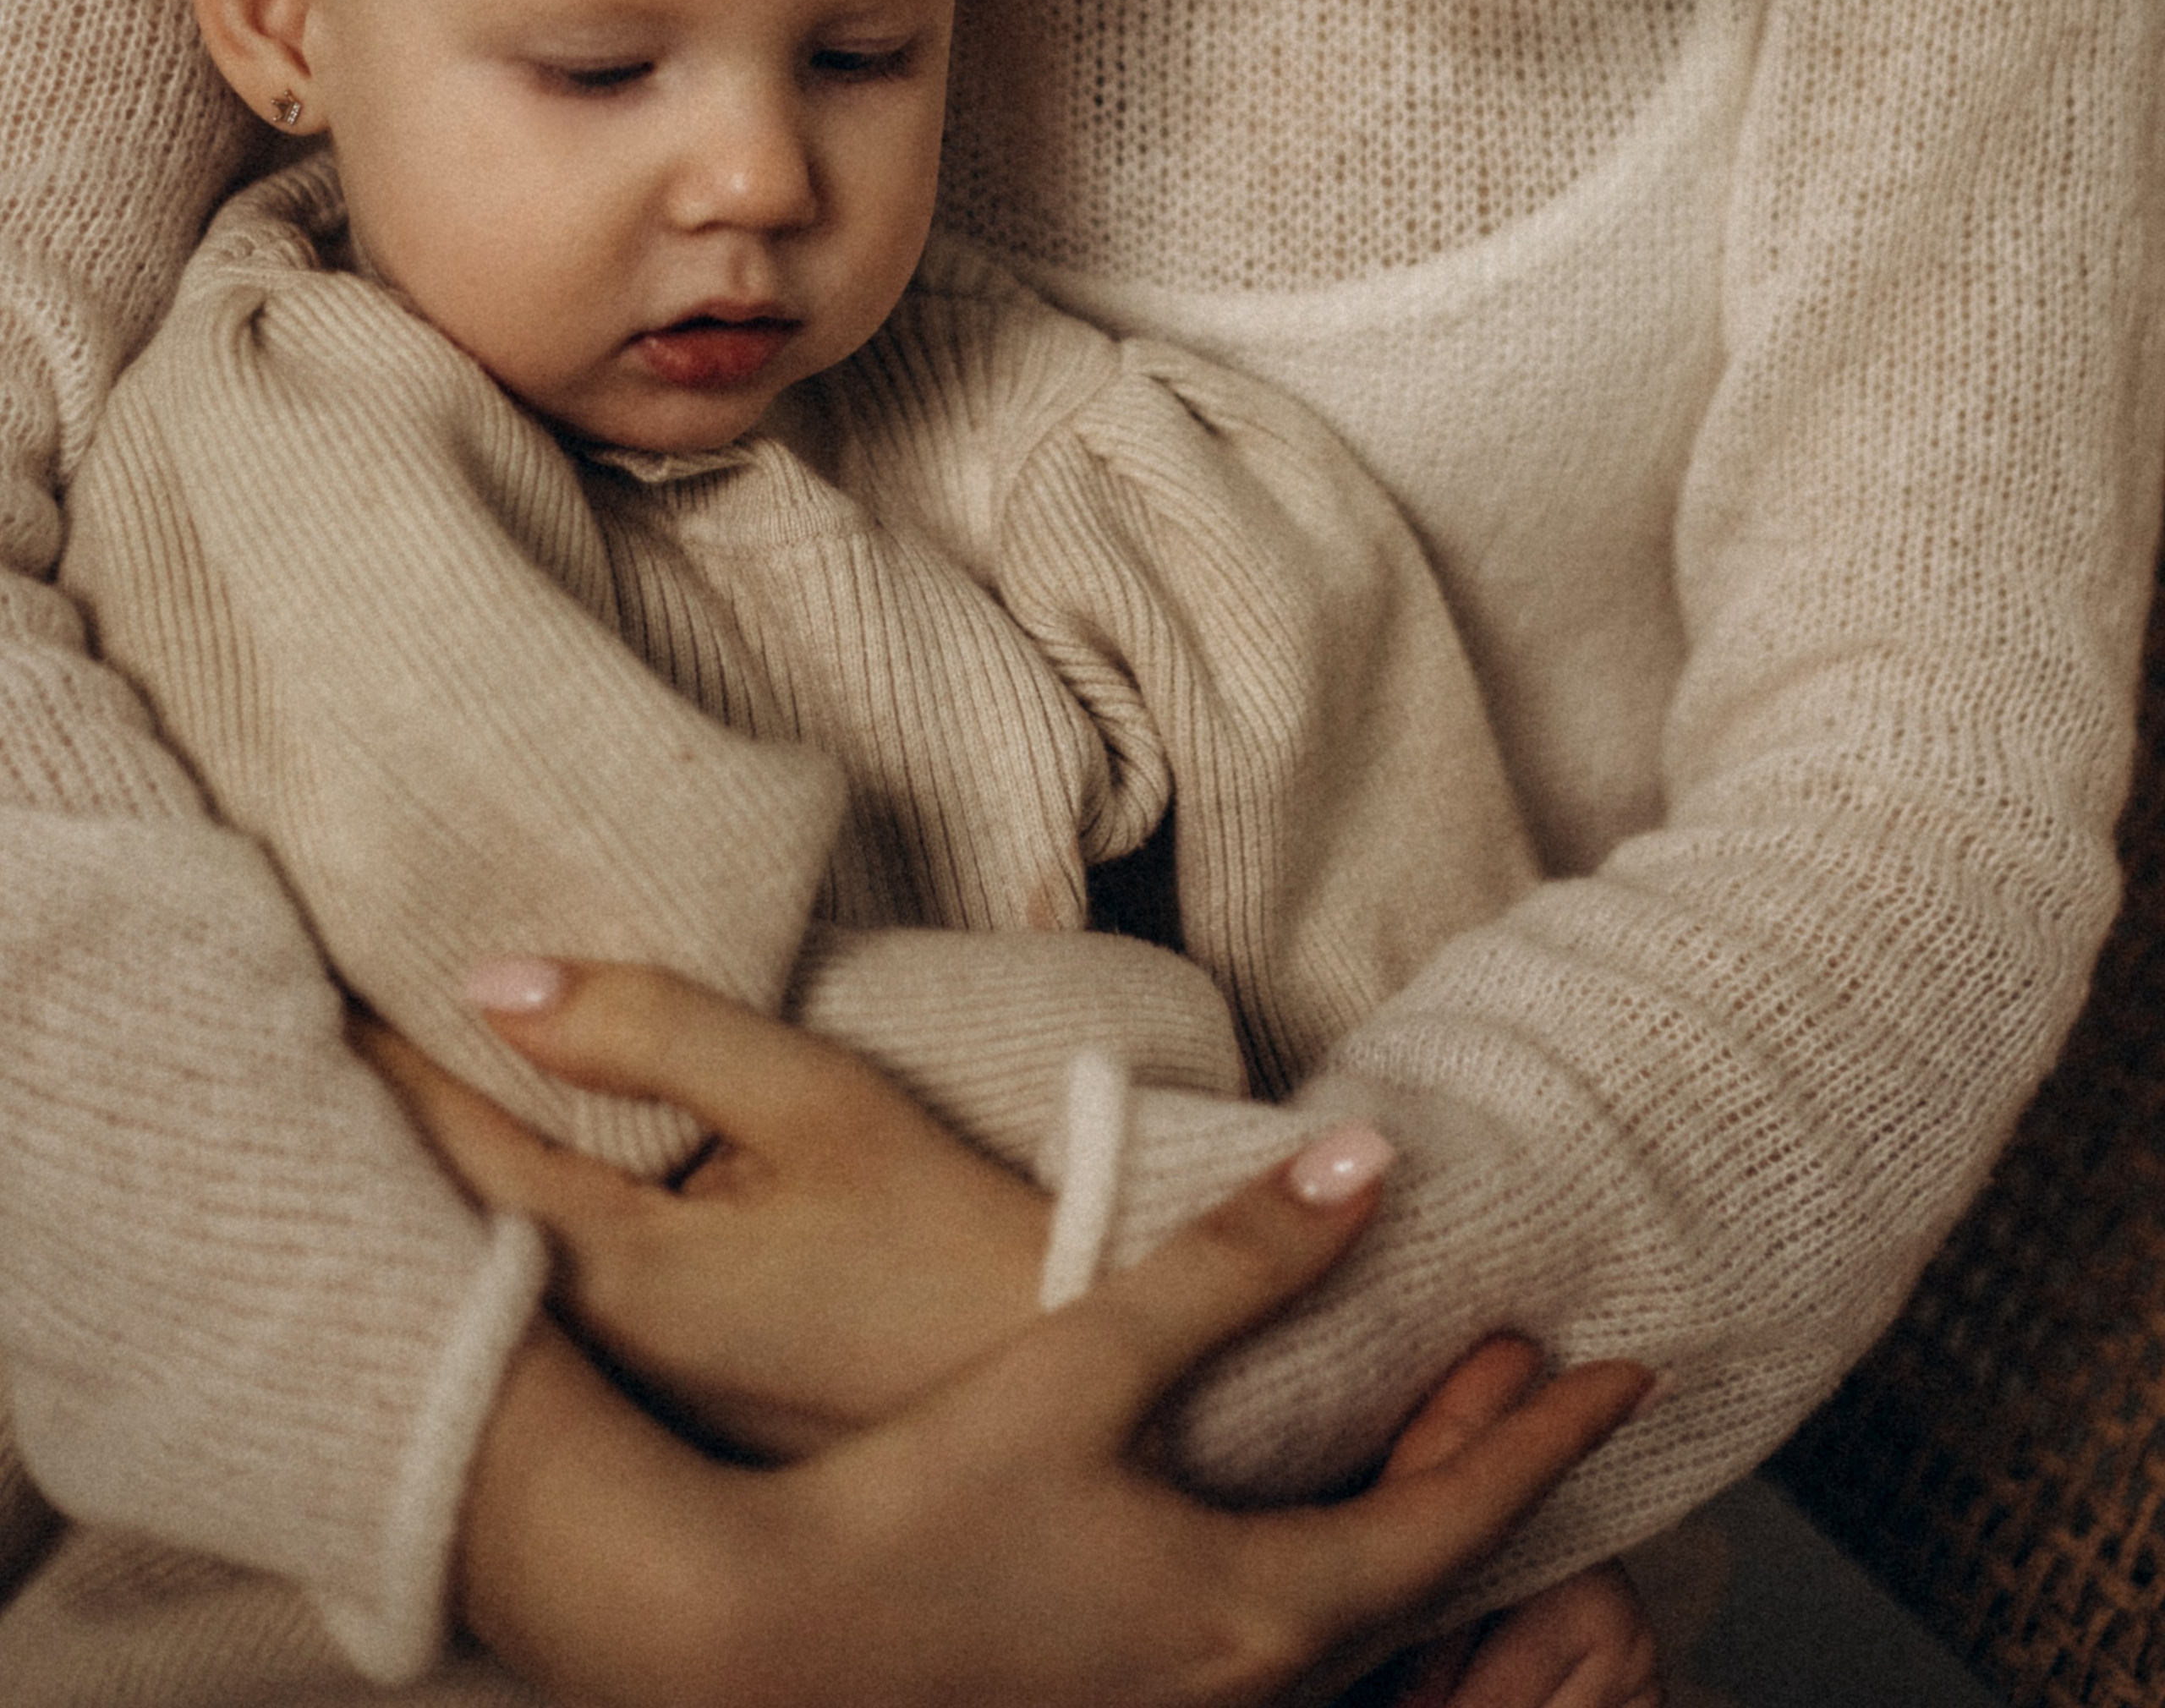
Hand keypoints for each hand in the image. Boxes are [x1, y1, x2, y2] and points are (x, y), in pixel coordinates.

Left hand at [359, 960, 1049, 1457]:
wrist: (1041, 1359)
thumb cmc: (943, 1228)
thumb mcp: (812, 1097)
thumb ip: (654, 1028)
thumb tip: (492, 980)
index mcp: (615, 1278)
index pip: (450, 1149)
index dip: (384, 1058)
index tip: (325, 976)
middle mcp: (590, 1356)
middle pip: (445, 1218)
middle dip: (396, 1117)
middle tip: (342, 1012)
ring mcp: (617, 1395)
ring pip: (492, 1259)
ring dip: (453, 1166)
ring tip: (408, 1063)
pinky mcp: (653, 1401)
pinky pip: (545, 1296)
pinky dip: (512, 1216)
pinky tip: (517, 1152)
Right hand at [461, 1128, 1651, 1707]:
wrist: (755, 1646)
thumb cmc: (916, 1508)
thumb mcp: (1087, 1365)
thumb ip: (1233, 1266)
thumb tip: (1367, 1166)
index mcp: (1260, 1612)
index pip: (1460, 1521)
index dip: (1552, 1441)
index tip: (1627, 1376)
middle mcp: (1247, 1694)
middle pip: (1425, 1587)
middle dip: (1498, 1477)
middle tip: (1543, 1375)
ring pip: (1359, 1635)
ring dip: (1418, 1532)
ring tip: (1442, 1427)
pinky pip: (1284, 1657)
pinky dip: (1339, 1582)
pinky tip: (1306, 1519)